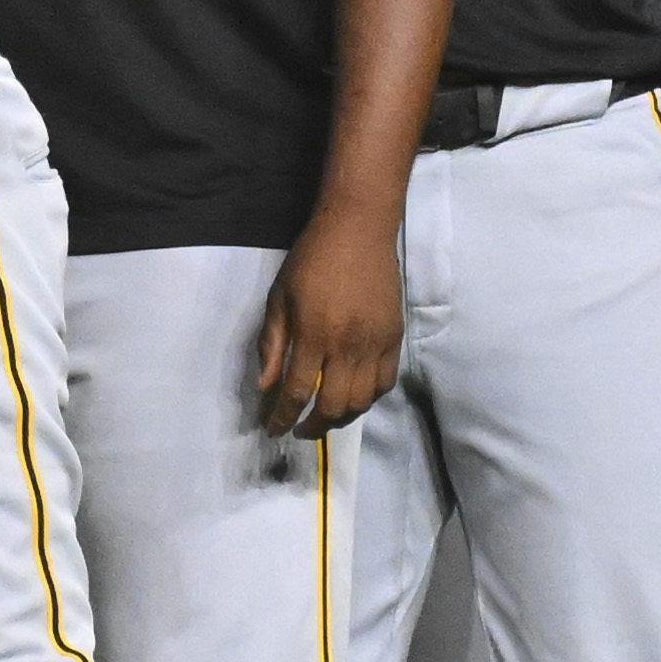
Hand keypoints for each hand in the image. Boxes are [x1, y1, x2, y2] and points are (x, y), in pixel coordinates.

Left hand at [255, 201, 406, 438]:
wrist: (358, 232)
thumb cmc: (310, 261)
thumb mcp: (279, 298)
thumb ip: (273, 344)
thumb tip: (265, 386)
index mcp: (314, 334)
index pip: (297, 391)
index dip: (284, 417)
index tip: (274, 429)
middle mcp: (348, 345)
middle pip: (334, 404)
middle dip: (313, 425)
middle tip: (300, 428)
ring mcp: (376, 344)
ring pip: (363, 400)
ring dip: (342, 416)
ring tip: (325, 416)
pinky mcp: (394, 338)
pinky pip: (385, 383)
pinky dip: (368, 398)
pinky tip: (353, 397)